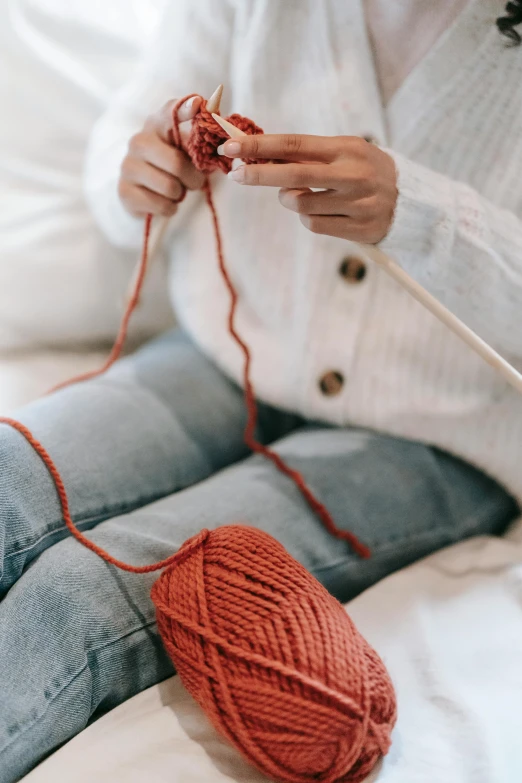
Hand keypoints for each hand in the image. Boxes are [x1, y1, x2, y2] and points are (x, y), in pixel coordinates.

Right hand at [119, 97, 205, 217]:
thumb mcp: (186, 150)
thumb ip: (200, 138)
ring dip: (180, 194)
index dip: (185, 109)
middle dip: (193, 179)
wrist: (142, 191)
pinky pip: (161, 205)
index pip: (171, 113)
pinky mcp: (125, 191)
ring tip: (176, 190)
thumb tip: (217, 120)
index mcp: (157, 125)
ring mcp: (128, 166)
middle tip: (194, 182)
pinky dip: (170, 207)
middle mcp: (139, 141)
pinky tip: (164, 201)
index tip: (198, 104)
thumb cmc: (171, 166)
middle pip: (176, 164)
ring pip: (170, 187)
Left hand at [219, 134, 397, 243]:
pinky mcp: (357, 228)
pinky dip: (307, 217)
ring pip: (300, 205)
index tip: (232, 146)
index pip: (294, 145)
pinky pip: (313, 224)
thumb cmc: (365, 171)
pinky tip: (321, 210)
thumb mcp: (343, 152)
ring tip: (299, 194)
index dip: (260, 146)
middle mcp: (352, 175)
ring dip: (289, 200)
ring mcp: (355, 203)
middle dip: (260, 174)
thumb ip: (307, 154)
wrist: (410, 201)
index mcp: (345, 149)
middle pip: (294, 176)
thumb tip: (258, 154)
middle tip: (236, 174)